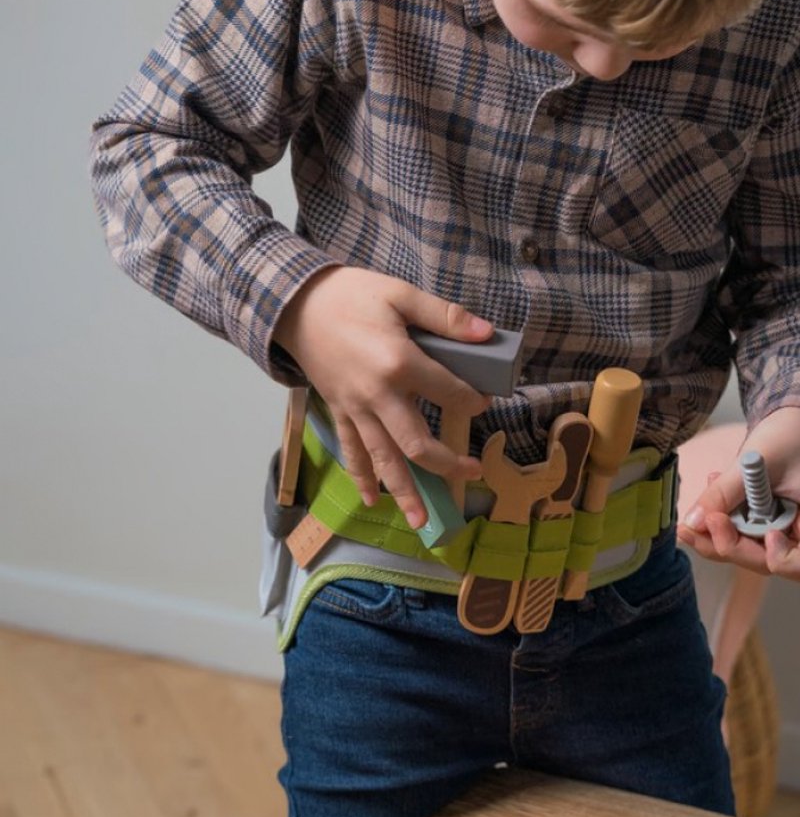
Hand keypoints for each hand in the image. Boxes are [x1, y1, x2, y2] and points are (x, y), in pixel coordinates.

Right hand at [272, 266, 492, 528]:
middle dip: (446, 464)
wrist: (295, 302)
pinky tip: (373, 501)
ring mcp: (355, 408)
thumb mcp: (401, 294)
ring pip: (383, 459)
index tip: (485, 400)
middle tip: (473, 473)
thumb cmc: (351, 295)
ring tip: (423, 521)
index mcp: (399, 363)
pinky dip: (361, 477)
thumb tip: (488, 334)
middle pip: (416, 442)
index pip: (449, 392)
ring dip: (405, 491)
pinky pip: (351, 450)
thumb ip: (445, 317)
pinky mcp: (338, 411)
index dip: (473, 399)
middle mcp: (377, 396)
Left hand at [676, 408, 799, 583]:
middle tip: (699, 524)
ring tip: (698, 511)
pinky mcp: (769, 525)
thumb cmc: (794, 433)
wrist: (797, 419)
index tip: (765, 533)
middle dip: (731, 546)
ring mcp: (788, 532)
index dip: (781, 559)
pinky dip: (722, 522)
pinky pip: (742, 535)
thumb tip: (692, 522)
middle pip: (770, 563)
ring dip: (718, 536)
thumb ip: (726, 491)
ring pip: (750, 552)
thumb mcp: (759, 458)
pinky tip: (709, 500)